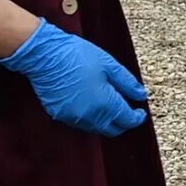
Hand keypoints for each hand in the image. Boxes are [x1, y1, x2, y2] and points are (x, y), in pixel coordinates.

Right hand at [0, 20, 147, 136]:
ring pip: (95, 128)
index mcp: (105, 103)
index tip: (140, 112)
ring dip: (105, 122)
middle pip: (112, 130)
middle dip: (123, 123)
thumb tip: (141, 95)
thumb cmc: (77, 56)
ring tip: (109, 106)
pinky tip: (90, 105)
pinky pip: (79, 123)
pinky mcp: (58, 114)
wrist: (44, 55)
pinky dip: (89, 118)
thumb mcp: (109, 65)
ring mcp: (72, 117)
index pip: (127, 120)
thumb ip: (127, 83)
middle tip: (127, 111)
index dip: (137, 118)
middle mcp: (89, 116)